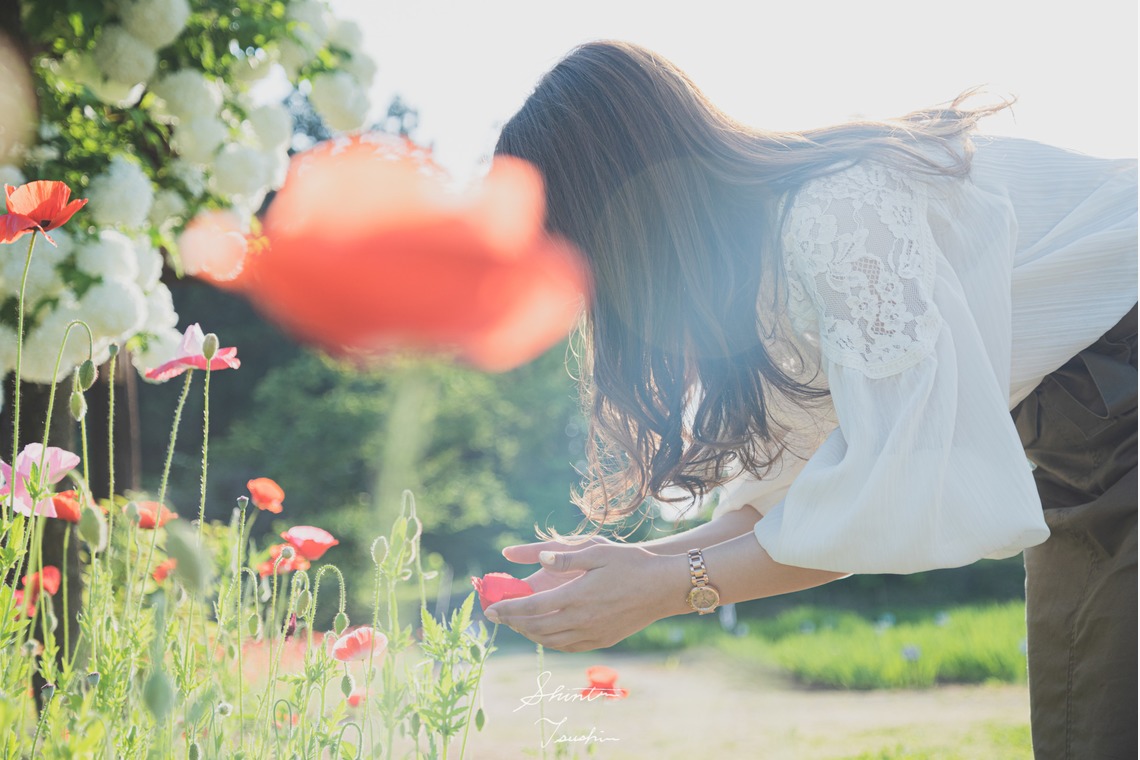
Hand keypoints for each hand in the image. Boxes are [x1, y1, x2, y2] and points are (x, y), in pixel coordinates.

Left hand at [486, 543, 687, 651]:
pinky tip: (545, 634)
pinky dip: (550, 642)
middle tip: (496, 617)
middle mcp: (582, 619)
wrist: (665, 587)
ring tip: (516, 624)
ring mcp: (593, 633)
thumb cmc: (633, 563)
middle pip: (537, 628)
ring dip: (529, 634)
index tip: (491, 609)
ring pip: (551, 641)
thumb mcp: (599, 551)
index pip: (532, 607)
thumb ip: (567, 556)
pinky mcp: (603, 640)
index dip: (508, 609)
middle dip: (512, 623)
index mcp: (577, 596)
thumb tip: (540, 559)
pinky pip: (568, 647)